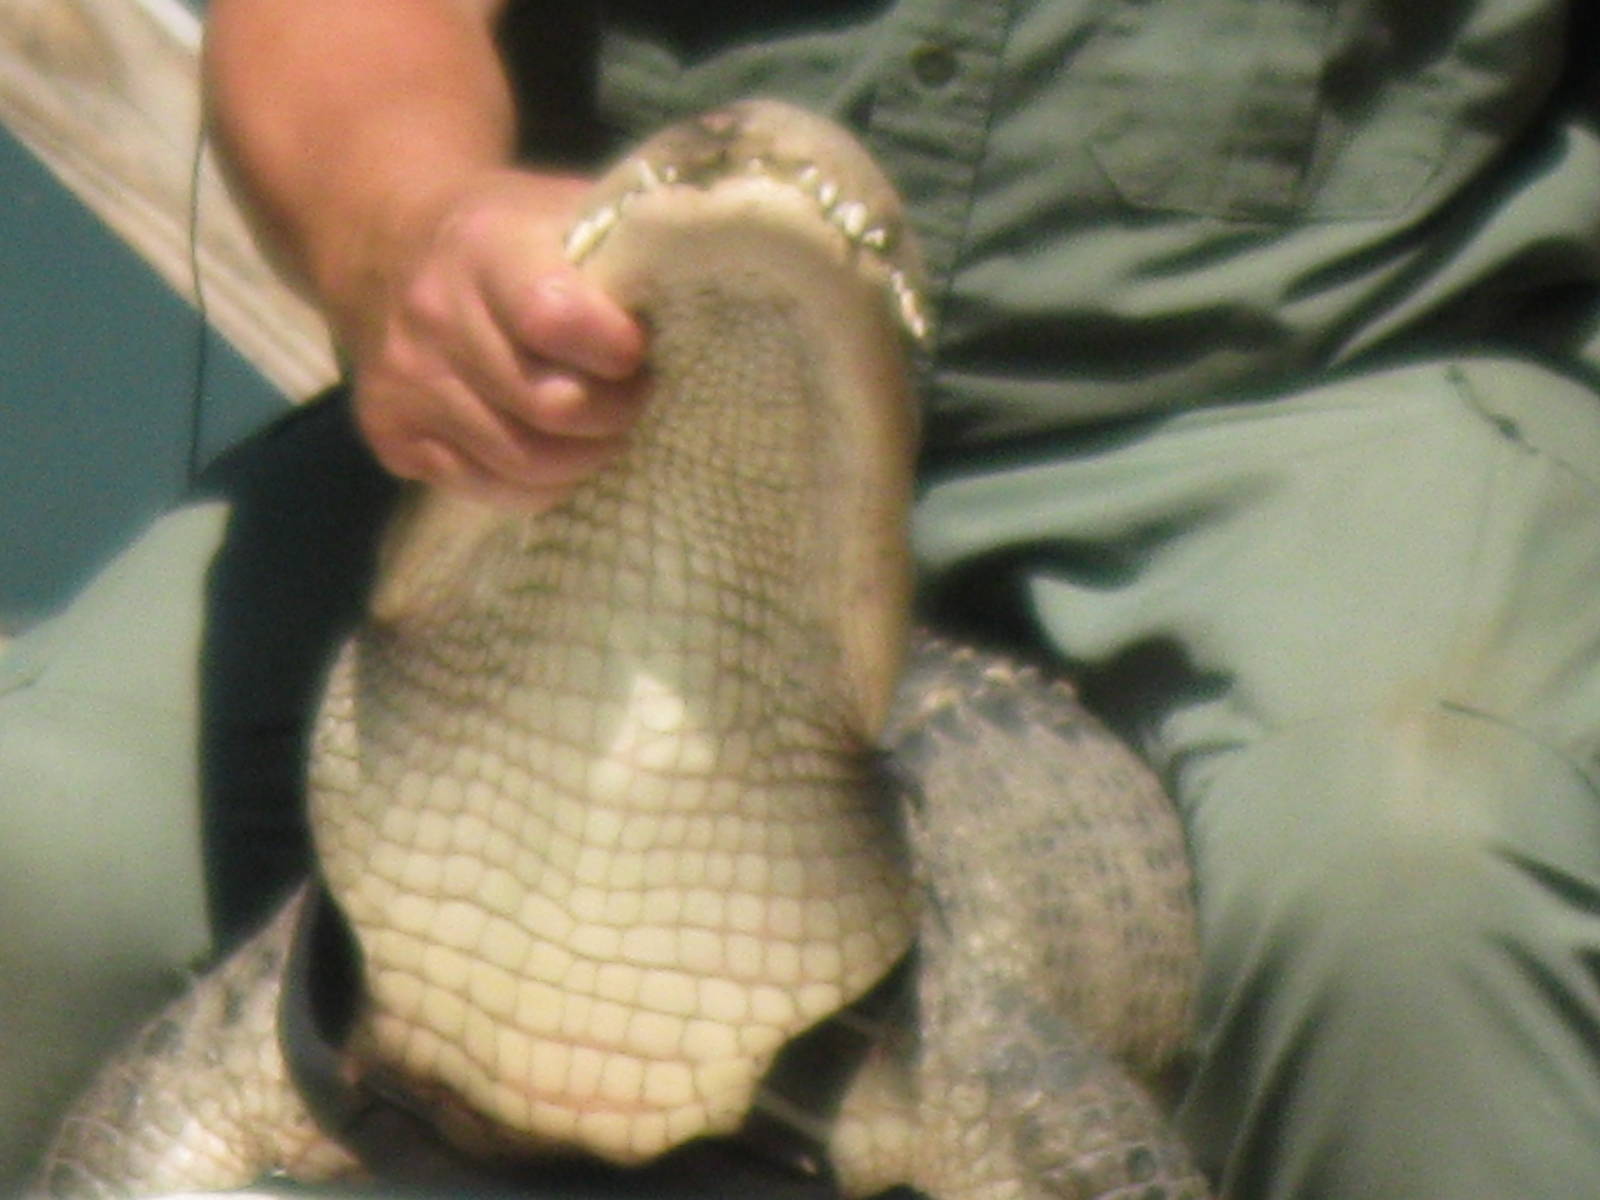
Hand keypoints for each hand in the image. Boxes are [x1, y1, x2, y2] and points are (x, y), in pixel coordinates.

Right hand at [337, 169, 647, 507]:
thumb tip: (706, 296)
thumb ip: (625, 252)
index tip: (640, 351)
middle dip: (615, 413)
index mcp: (484, 247)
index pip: (555, 319)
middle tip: (636, 397)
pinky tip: (555, 449)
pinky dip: (537, 483)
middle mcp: (433, 316)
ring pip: (523, 462)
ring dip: (585, 457)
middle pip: (550, 407)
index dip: (615, 350)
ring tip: (603, 428)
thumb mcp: (562, 209)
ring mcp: (404, 384)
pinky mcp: (392, 437)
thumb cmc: (509, 234)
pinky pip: (486, 488)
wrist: (390, 246)